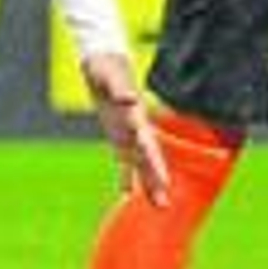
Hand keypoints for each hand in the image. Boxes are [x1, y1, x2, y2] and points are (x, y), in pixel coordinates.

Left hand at [81, 51, 169, 206]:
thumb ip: (121, 90)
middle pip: (149, 159)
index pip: (149, 145)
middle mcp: (135, 129)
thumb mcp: (111, 77)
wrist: (102, 63)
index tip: (165, 182)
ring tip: (159, 206)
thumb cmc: (107, 69)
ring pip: (140, 164)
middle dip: (156, 181)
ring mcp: (128, 134)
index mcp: (136, 118)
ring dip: (148, 184)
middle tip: (165, 204)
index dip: (156, 164)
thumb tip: (130, 99)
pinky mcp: (118, 137)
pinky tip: (127, 195)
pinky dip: (126, 177)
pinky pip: (124, 161)